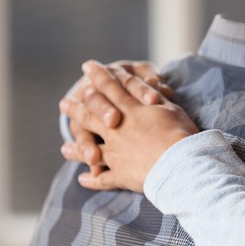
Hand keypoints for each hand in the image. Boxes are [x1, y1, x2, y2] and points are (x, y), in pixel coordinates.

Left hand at [59, 60, 198, 192]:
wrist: (181, 163)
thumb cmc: (180, 132)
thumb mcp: (171, 108)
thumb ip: (156, 97)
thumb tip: (150, 85)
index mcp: (130, 110)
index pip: (110, 88)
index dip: (99, 76)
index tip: (88, 66)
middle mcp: (117, 129)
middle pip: (91, 116)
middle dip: (76, 109)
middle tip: (64, 104)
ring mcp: (116, 153)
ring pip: (91, 148)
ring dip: (77, 148)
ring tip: (64, 149)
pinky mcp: (121, 174)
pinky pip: (103, 178)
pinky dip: (92, 178)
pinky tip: (84, 179)